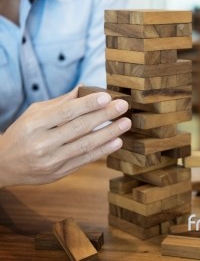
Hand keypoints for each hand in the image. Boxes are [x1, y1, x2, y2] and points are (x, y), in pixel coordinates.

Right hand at [0, 86, 131, 187]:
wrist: (3, 165)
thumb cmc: (22, 134)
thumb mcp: (34, 114)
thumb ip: (60, 103)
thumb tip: (84, 88)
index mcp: (35, 124)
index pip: (66, 112)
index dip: (88, 104)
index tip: (107, 97)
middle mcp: (43, 143)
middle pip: (79, 128)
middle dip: (104, 116)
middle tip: (123, 106)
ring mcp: (52, 160)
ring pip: (85, 145)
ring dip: (109, 133)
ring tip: (125, 123)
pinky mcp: (60, 172)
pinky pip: (85, 160)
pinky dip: (103, 151)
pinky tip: (116, 141)